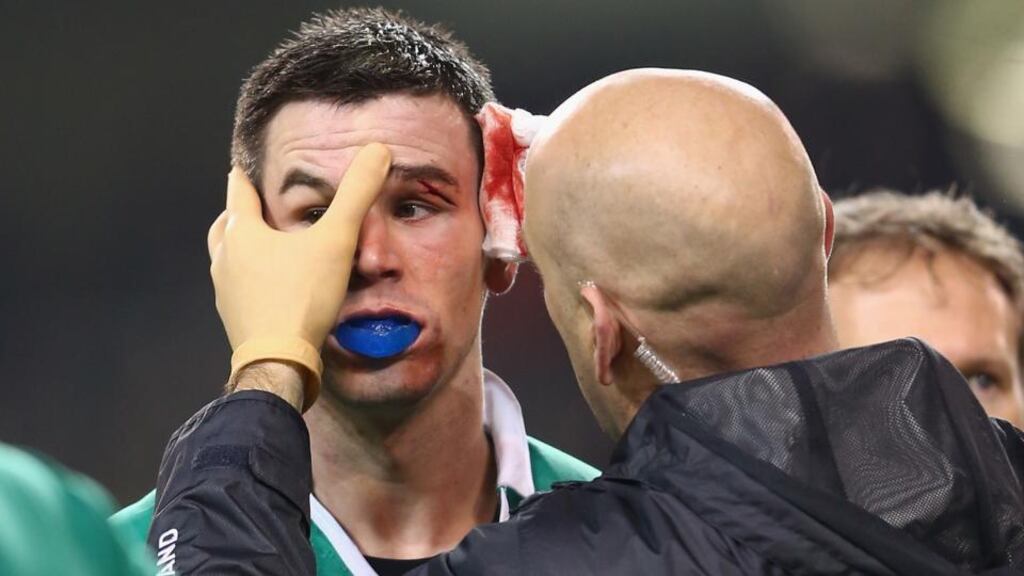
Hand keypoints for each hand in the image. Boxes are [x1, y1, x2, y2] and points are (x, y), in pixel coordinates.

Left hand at [207, 143, 390, 410]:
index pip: (239, 191)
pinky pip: (238, 287)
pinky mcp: (233, 318)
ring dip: (243, 248)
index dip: (246, 176)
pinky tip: (272, 286)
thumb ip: (357, 194)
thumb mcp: (337, 240)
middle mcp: (225, 258)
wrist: (280, 361)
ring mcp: (224, 291)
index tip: (248, 167)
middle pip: (227, 224)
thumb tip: (377, 151)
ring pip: (227, 257)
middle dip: (242, 213)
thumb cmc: (302, 297)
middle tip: (259, 206)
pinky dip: (250, 279)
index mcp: (242, 232)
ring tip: (266, 246)